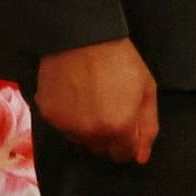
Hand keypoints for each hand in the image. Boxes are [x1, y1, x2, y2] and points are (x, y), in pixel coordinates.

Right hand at [36, 37, 157, 163]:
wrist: (82, 39)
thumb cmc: (121, 62)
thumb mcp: (147, 92)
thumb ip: (147, 127)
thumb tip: (141, 157)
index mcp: (118, 128)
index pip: (122, 155)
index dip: (128, 144)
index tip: (128, 131)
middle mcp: (90, 133)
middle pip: (101, 150)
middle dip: (110, 138)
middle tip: (112, 112)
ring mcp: (66, 125)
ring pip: (81, 141)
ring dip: (89, 130)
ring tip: (94, 103)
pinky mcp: (47, 114)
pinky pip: (63, 126)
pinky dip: (71, 119)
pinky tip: (77, 98)